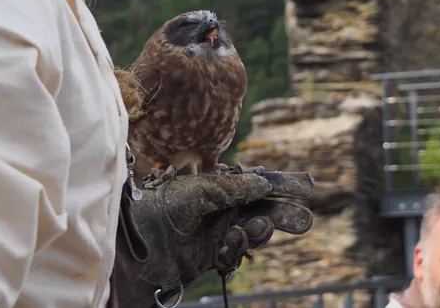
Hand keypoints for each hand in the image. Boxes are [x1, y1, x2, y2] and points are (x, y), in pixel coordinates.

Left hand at [111, 166, 314, 307]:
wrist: (132, 243)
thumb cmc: (160, 207)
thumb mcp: (200, 191)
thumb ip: (234, 189)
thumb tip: (265, 184)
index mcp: (217, 185)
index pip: (256, 183)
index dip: (281, 184)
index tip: (307, 186)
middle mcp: (220, 207)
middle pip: (261, 208)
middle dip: (282, 213)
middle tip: (304, 219)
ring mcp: (216, 232)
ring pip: (252, 232)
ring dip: (260, 231)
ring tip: (260, 228)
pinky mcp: (211, 256)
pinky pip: (236, 252)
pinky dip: (239, 249)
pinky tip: (233, 242)